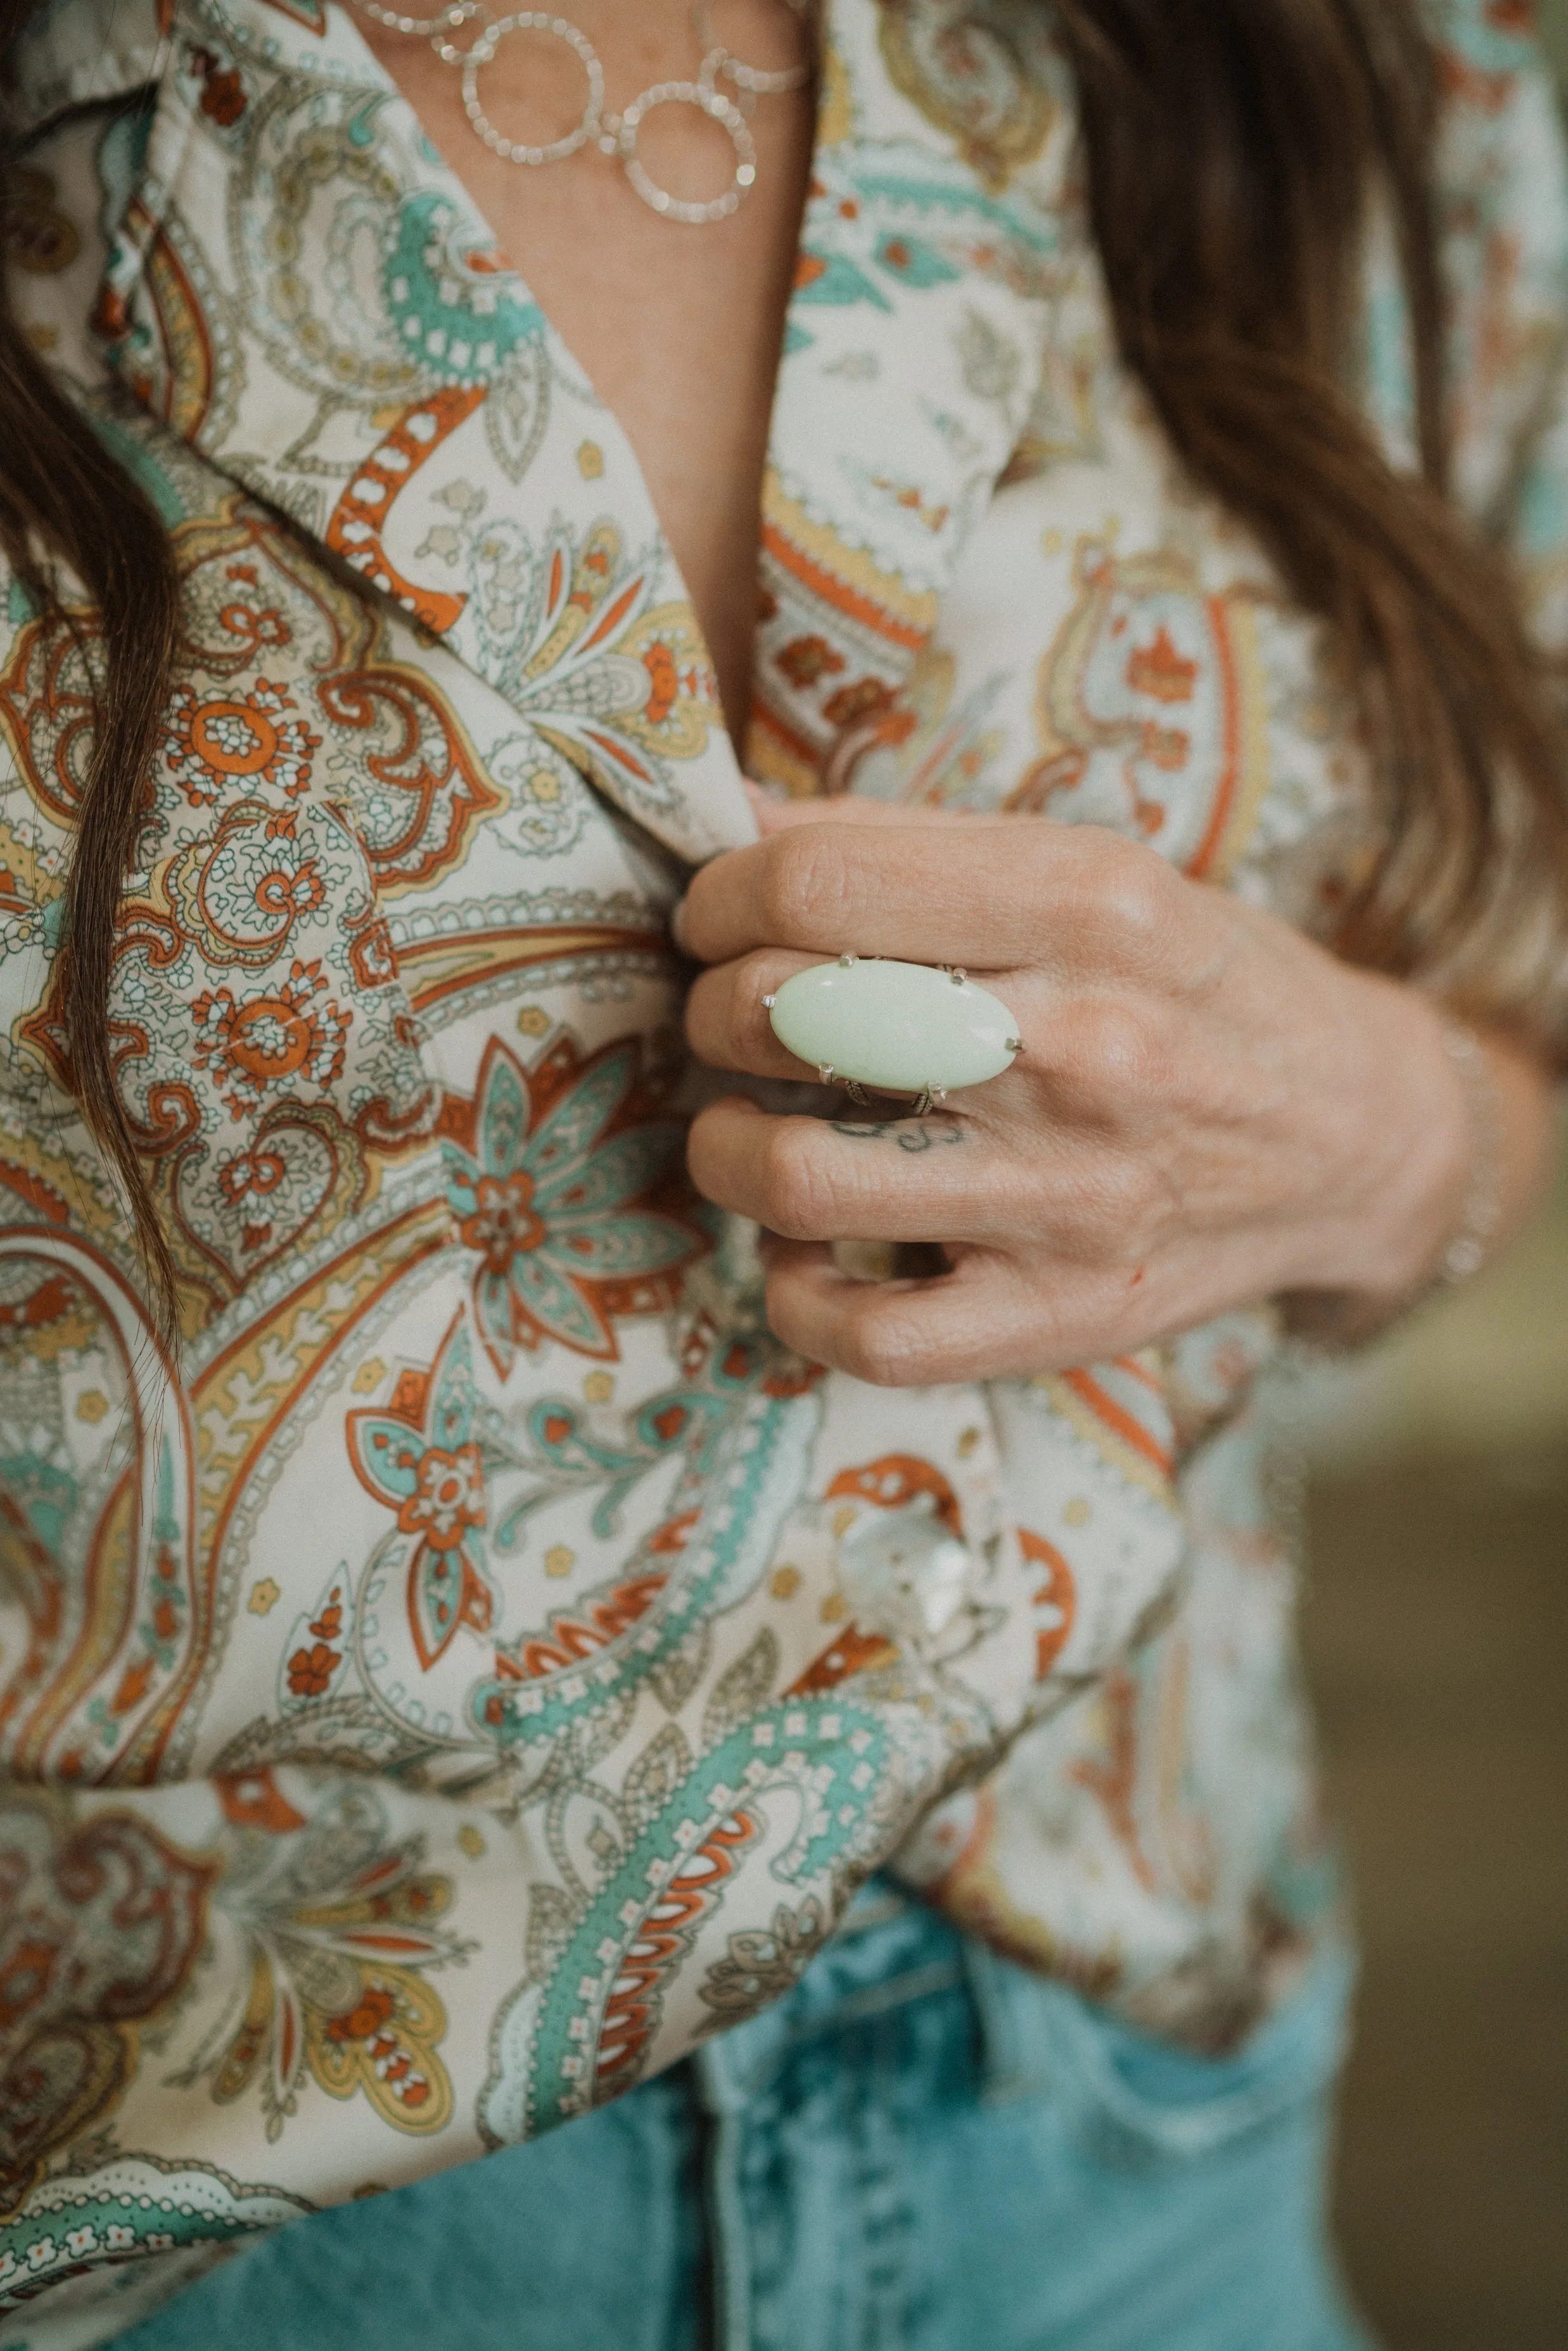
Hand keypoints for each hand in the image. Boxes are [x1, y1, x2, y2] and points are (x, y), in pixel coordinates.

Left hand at [677, 800, 1484, 1385]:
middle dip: (711, 1010)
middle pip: (783, 1017)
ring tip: (751, 1124)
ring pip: (795, 1179)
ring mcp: (1070, 1196)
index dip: (719, 900)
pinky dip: (795, 1297)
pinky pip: (867, 1336)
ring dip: (725, 1148)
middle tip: (733, 1017)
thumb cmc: (1196, 985)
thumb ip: (910, 845)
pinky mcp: (1062, 1316)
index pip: (814, 888)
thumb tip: (732, 829)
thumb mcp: (1093, 869)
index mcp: (1088, 905)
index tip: (717, 919)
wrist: (1354, 1137)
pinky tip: (809, 1250)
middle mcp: (1081, 1047)